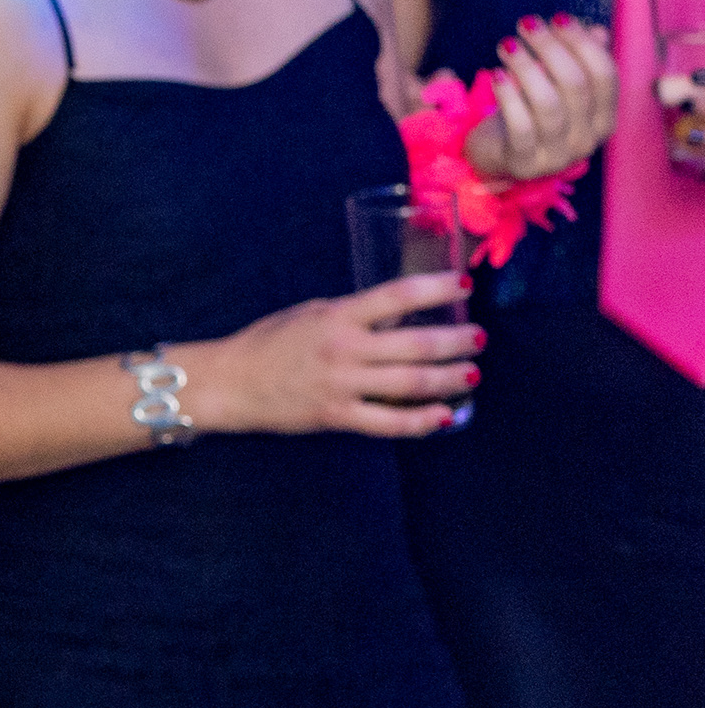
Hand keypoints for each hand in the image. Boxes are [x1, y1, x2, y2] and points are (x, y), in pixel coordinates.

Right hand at [193, 277, 477, 437]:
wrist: (230, 383)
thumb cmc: (270, 343)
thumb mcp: (312, 314)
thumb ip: (354, 315)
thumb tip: (402, 314)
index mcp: (336, 316)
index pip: (398, 295)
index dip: (437, 288)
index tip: (464, 284)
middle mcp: (343, 349)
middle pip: (416, 344)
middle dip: (456, 342)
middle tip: (478, 338)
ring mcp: (341, 385)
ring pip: (411, 383)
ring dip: (449, 378)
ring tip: (471, 373)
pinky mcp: (336, 416)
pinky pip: (389, 422)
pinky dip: (422, 421)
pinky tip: (445, 415)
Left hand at [459, 13, 613, 179]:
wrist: (498, 156)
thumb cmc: (531, 113)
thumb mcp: (557, 86)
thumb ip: (578, 60)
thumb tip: (596, 30)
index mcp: (604, 119)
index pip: (604, 75)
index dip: (583, 43)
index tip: (558, 17)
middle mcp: (587, 139)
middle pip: (575, 85)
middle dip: (550, 47)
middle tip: (526, 23)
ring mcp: (557, 155)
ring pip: (548, 103)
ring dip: (526, 67)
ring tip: (507, 44)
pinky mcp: (524, 162)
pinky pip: (520, 125)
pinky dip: (509, 96)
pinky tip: (496, 74)